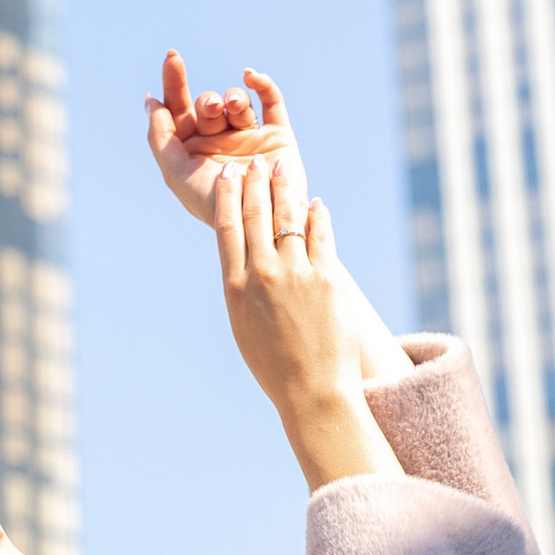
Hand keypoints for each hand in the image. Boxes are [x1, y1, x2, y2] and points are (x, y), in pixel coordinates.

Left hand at [145, 52, 306, 230]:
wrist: (262, 224)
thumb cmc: (215, 206)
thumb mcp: (177, 174)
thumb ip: (161, 138)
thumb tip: (152, 102)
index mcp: (194, 147)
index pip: (179, 108)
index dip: (174, 81)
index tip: (172, 58)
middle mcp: (220, 139)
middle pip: (208, 104)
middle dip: (207, 101)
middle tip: (210, 107)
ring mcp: (249, 135)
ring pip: (237, 101)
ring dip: (234, 97)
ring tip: (233, 105)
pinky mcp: (278, 135)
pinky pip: (271, 102)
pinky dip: (263, 85)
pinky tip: (251, 76)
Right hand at [213, 156, 399, 492]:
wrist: (312, 391)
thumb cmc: (275, 364)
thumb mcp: (244, 325)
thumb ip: (243, 288)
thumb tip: (246, 258)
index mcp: (235, 287)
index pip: (226, 228)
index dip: (226, 197)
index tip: (226, 176)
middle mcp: (262, 275)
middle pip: (255, 215)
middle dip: (254, 183)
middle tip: (255, 162)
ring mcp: (296, 274)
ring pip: (287, 218)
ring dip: (284, 188)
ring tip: (282, 168)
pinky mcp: (328, 278)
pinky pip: (320, 236)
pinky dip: (317, 216)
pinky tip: (315, 203)